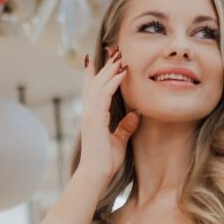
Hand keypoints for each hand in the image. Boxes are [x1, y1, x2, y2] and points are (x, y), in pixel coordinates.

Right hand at [75, 45, 138, 187]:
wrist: (95, 174)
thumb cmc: (105, 162)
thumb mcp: (119, 141)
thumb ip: (125, 127)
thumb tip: (135, 115)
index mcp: (92, 115)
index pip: (93, 88)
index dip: (98, 72)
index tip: (105, 58)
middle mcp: (88, 111)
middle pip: (95, 81)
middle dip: (104, 64)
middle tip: (114, 49)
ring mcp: (89, 113)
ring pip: (99, 84)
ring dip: (109, 68)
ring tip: (119, 55)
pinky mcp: (94, 118)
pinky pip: (104, 94)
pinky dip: (113, 81)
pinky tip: (122, 72)